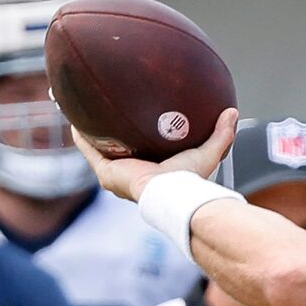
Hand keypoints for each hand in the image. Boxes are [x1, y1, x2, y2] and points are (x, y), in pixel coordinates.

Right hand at [70, 108, 238, 203]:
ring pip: (98, 150)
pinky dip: (81, 135)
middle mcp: (132, 174)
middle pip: (116, 149)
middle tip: (105, 113)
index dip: (135, 137)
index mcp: (152, 170)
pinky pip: (89, 150)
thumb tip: (232, 111)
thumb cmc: (190, 180)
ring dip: (89, 131)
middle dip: (109, 134)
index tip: (133, 121)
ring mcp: (116, 176)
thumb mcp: (207, 152)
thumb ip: (221, 134)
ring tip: (82, 110)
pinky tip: (73, 117)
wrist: (173, 195)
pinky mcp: (106, 174)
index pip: (141, 151)